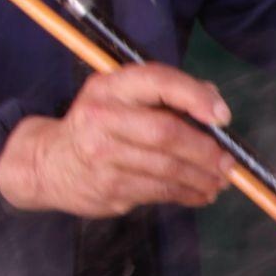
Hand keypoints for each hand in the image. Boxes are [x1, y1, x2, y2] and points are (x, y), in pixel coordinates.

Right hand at [0, 64, 231, 217]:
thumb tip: (212, 98)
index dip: (195, 97)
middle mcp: (102, 118)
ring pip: (166, 168)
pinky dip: (186, 194)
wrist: (47, 163)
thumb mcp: (120, 96)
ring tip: (221, 181)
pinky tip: (200, 193)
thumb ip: (164, 94)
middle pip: (165, 132)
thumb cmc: (97, 125)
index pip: (157, 81)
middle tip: (229, 162)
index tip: (223, 116)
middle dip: (205, 150)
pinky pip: (158, 191)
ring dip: (201, 177)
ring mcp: (102, 155)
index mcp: (110, 87)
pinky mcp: (108, 187)